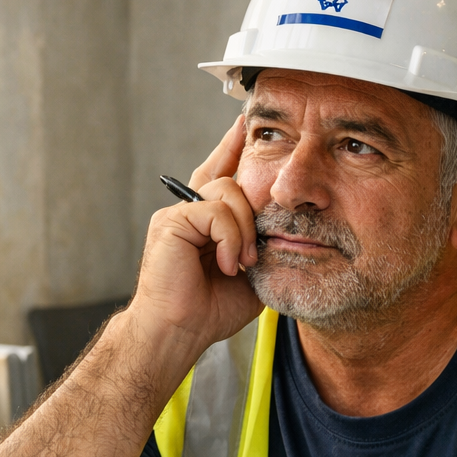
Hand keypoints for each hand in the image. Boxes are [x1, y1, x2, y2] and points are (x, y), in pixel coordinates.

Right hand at [126, 114, 262, 355]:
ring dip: (245, 230)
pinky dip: (229, 238)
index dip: (234, 146)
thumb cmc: (212, 309)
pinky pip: (214, 211)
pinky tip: (226, 264)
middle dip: (254, 207)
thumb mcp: (252, 271)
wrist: (181, 332)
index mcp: (208, 220)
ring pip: (228, 191)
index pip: (223, 171)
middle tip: (255, 253)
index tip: (246, 124)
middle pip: (232, 178)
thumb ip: (263, 243)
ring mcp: (178, 213)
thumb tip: (285, 227)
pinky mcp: (171, 221)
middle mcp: (190, 210)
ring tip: (241, 264)